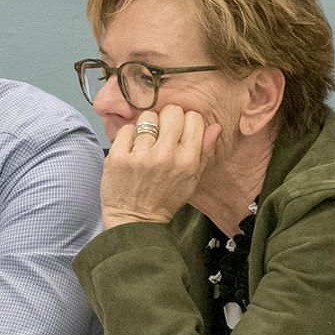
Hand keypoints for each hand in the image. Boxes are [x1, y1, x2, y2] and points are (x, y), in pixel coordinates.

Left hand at [101, 104, 220, 229]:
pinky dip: (128, 137)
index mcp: (187, 161)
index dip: (187, 121)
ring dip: (147, 127)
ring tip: (145, 143)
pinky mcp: (118, 157)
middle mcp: (165, 156)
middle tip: (162, 133)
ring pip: (148, 117)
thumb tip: (215, 127)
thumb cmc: (165, 200)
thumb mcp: (192, 180)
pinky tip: (131, 150)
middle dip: (167, 119)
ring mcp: (141, 156)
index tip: (180, 130)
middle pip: (171, 112)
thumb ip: (205, 152)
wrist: (135, 222)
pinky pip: (127, 129)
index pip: (193, 118)